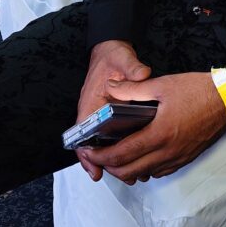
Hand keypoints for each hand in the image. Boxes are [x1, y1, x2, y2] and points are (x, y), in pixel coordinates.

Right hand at [75, 41, 151, 179]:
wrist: (111, 50)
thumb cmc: (112, 57)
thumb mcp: (122, 60)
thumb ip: (131, 68)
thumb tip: (142, 74)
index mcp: (91, 104)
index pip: (83, 135)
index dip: (87, 155)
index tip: (96, 169)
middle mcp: (94, 113)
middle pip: (94, 146)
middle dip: (107, 163)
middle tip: (124, 176)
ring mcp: (103, 116)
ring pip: (105, 144)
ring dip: (116, 158)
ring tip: (133, 172)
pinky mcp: (113, 115)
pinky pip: (114, 136)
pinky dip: (123, 147)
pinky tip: (137, 155)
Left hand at [78, 72, 225, 184]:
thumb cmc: (198, 90)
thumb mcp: (163, 84)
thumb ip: (133, 88)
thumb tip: (110, 88)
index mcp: (159, 134)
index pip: (122, 155)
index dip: (101, 156)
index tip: (90, 151)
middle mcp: (168, 151)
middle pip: (129, 172)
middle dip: (110, 166)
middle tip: (100, 155)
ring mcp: (178, 158)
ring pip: (144, 175)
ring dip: (127, 169)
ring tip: (118, 155)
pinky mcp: (186, 158)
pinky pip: (160, 172)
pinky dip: (145, 169)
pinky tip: (143, 155)